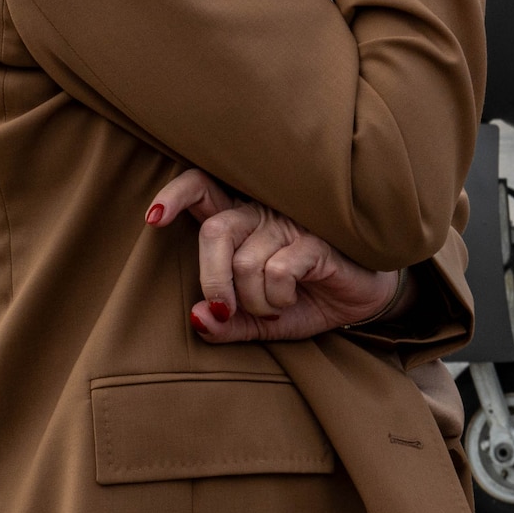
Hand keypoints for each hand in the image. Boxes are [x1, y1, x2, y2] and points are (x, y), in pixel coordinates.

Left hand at [147, 168, 403, 341]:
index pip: (202, 188)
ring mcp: (291, 224)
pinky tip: (293, 298)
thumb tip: (197, 318)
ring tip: (275, 306)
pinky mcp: (316, 240)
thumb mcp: (257, 322)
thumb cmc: (306, 300)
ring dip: (255, 301)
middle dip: (211, 279)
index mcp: (242, 223)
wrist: (360, 302)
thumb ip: (224, 324)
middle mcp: (262, 214)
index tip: (153, 219)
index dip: (175, 195)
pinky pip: (278, 269)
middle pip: (216, 231)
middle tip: (224, 310)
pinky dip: (278, 296)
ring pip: (246, 261)